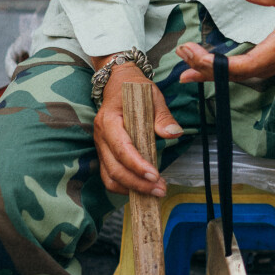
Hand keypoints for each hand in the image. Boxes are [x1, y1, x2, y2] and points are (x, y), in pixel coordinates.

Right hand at [93, 64, 182, 196]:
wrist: (117, 82)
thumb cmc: (135, 88)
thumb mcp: (152, 95)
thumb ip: (162, 116)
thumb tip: (174, 134)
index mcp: (110, 120)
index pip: (122, 149)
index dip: (137, 165)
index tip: (155, 176)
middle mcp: (100, 136)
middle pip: (114, 169)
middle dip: (137, 184)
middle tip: (160, 190)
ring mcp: (100, 146)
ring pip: (109, 177)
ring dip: (130, 189)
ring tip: (154, 192)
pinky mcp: (105, 153)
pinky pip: (110, 175)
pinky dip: (124, 186)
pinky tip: (142, 188)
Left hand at [176, 0, 274, 84]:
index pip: (243, 65)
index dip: (218, 64)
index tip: (197, 54)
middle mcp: (269, 64)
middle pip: (233, 74)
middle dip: (205, 66)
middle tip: (183, 51)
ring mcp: (265, 68)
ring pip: (232, 76)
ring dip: (206, 70)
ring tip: (183, 59)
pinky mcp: (260, 66)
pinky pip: (234, 73)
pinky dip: (214, 72)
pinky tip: (196, 69)